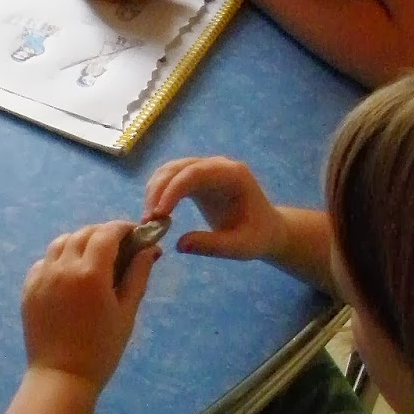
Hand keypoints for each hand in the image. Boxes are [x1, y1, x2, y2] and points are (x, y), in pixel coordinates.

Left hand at [21, 221, 157, 389]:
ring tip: (93, 256)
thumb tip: (151, 249)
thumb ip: (138, 276)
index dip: (122, 228)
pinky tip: (70, 273)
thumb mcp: (126, 312)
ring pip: (61, 242)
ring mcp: (42, 276)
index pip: (107, 233)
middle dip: (103, 233)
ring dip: (79, 241)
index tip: (134, 233)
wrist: (62, 377)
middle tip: (118, 245)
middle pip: (83, 233)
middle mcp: (63, 267)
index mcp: (90, 273)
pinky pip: (44, 261)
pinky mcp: (28, 287)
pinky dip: (59, 258)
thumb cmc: (102, 349)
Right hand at [143, 156, 287, 261]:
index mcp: (233, 174)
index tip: (158, 214)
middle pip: (178, 168)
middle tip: (147, 221)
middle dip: (158, 190)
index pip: (195, 173)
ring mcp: (205, 170)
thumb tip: (179, 244)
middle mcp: (217, 166)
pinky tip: (154, 213)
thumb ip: (212, 246)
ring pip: (170, 170)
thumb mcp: (240, 247)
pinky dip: (158, 193)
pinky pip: (171, 179)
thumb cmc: (258, 237)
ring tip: (148, 220)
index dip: (173, 190)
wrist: (267, 230)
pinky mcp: (196, 179)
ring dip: (154, 191)